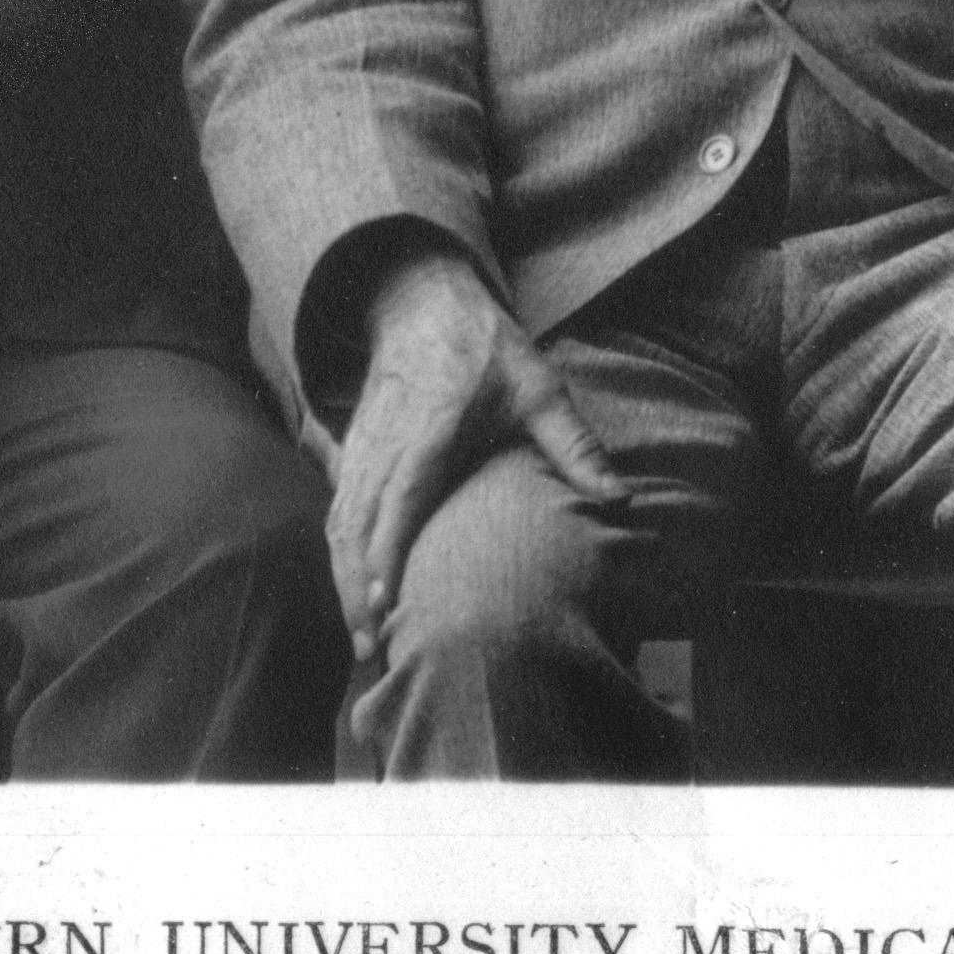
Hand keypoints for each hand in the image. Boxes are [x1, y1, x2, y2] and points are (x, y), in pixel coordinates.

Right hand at [331, 248, 619, 643]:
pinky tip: (348, 596)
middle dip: (358, 591)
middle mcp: (386, 442)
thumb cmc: (488, 350)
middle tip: (371, 649)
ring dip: (343, 581)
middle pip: (359, 526)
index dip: (388, 553)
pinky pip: (335, 510)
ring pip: (340, 523)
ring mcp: (361, 447)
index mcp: (430, 428)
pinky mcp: (350, 451)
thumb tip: (618, 496)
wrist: (424, 304)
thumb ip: (574, 444)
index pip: (400, 498)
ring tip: (360, 639)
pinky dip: (337, 556)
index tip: (385, 604)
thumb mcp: (539, 388)